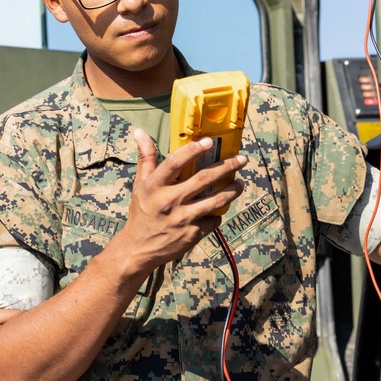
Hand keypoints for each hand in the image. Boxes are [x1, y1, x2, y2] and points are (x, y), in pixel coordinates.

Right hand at [110, 129, 246, 277]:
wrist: (138, 248)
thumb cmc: (141, 212)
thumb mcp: (139, 184)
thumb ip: (146, 158)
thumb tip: (140, 131)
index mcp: (154, 186)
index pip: (175, 162)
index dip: (193, 150)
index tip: (209, 141)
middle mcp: (168, 201)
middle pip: (204, 179)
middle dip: (227, 167)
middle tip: (242, 159)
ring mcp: (182, 219)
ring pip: (216, 200)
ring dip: (232, 190)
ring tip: (239, 183)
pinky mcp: (192, 234)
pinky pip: (213, 220)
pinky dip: (217, 213)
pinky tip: (218, 209)